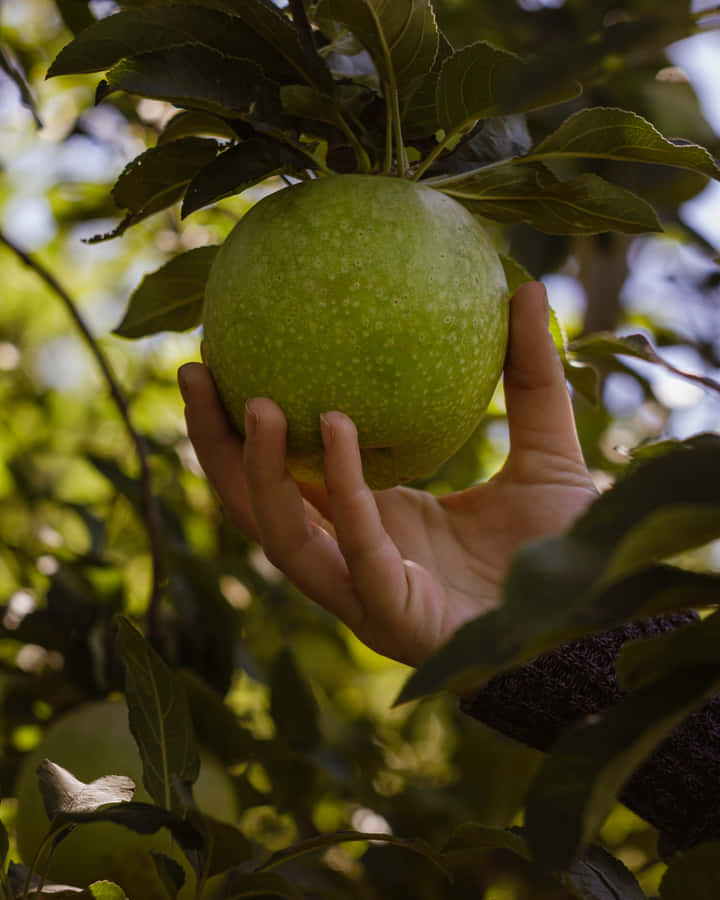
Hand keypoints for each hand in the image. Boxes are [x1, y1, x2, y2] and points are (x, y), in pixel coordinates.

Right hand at [178, 282, 596, 667]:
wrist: (596, 624)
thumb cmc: (562, 549)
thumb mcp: (545, 449)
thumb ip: (529, 380)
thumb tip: (529, 287)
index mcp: (373, 522)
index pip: (285, 478)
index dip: (244, 427)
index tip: (224, 356)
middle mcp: (354, 556)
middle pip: (257, 506)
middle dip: (215, 446)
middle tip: (196, 371)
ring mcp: (368, 592)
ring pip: (283, 536)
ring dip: (256, 471)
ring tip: (255, 401)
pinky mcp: (395, 616)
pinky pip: (357, 548)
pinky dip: (343, 490)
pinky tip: (337, 428)